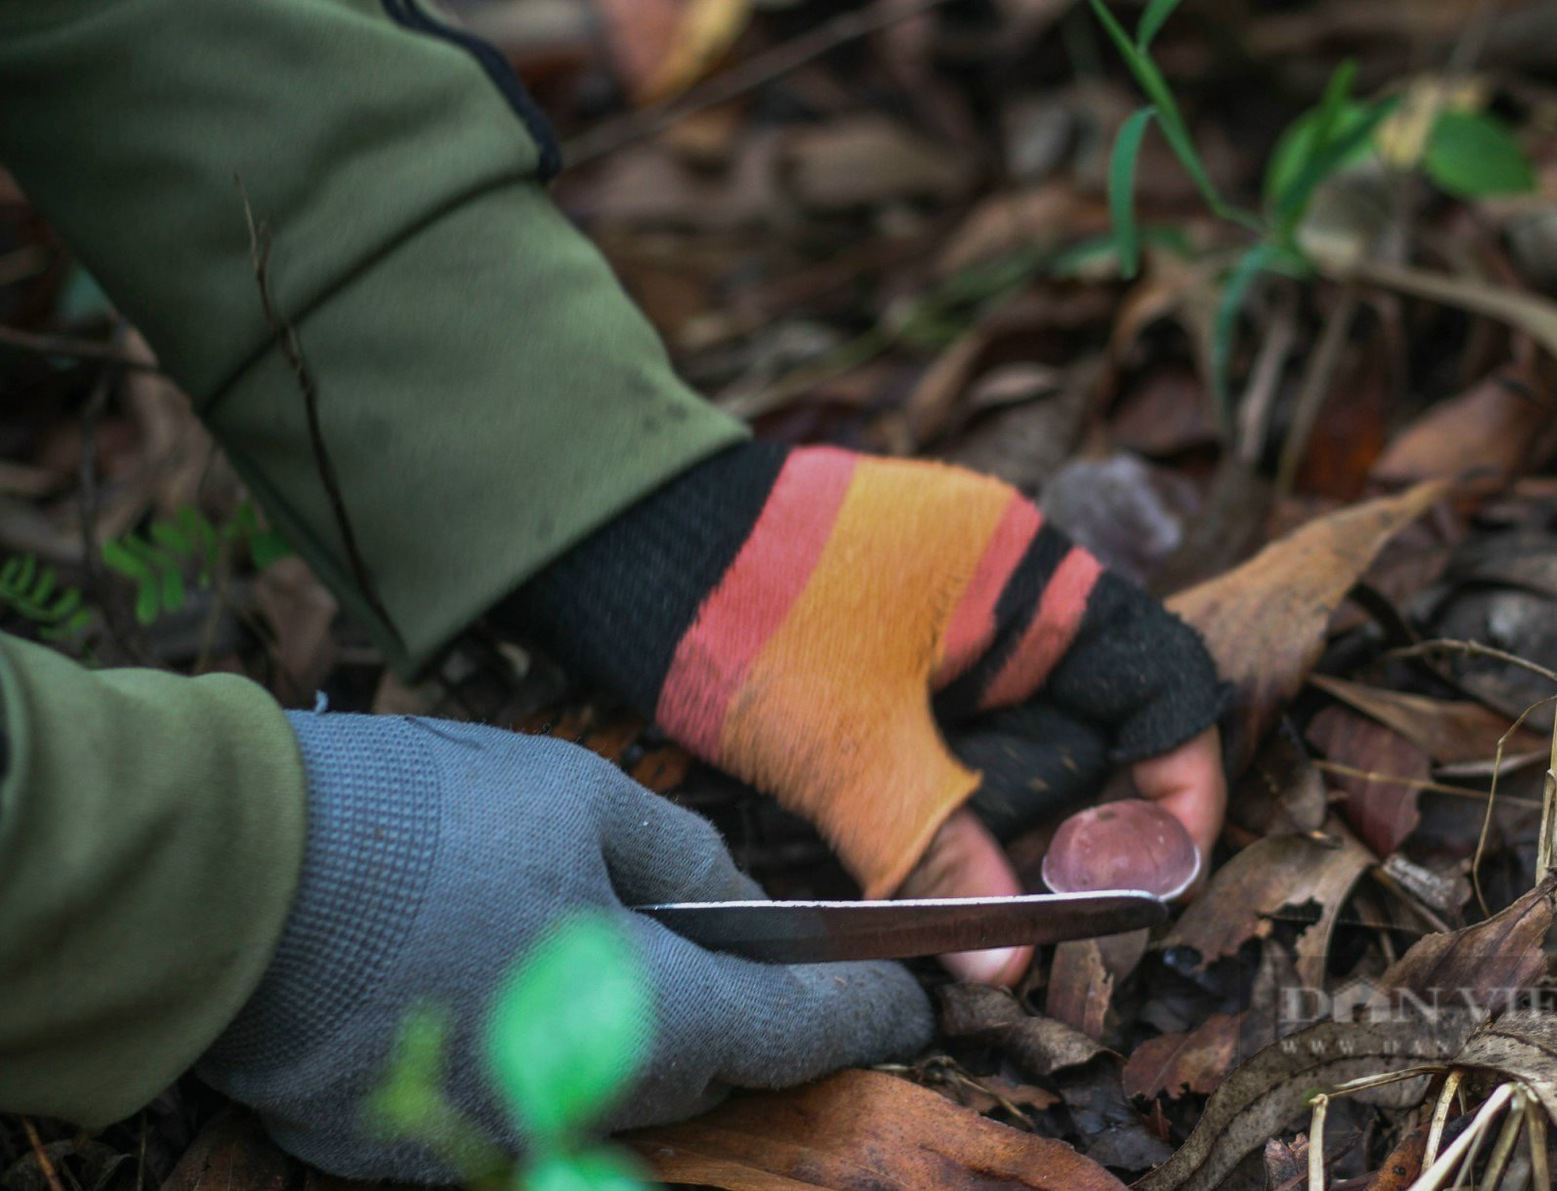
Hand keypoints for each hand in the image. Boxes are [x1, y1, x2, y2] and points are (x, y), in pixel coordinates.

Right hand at [197, 711, 930, 1182]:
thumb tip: (740, 905)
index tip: (913, 1006)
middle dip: (748, 1016)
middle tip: (765, 958)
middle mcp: (580, 1108)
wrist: (220, 879)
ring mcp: (491, 1144)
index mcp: (643, 1019)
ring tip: (615, 950)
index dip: (867, 1014)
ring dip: (639, 1035)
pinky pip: (520, 1107)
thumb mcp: (578, 800)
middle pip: (707, 1068)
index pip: (795, 1031)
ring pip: (613, 1093)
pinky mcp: (410, 1152)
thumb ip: (687, 862)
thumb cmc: (413, 823)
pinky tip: (515, 984)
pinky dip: (544, 1055)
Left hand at [498, 444, 1229, 983]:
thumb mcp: (845, 744)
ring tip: (961, 891)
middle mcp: (1008, 588)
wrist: (611, 539)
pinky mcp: (892, 646)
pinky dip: (946, 795)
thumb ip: (934, 847)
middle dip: (1074, 826)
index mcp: (1030, 576)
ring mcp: (949, 615)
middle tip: (1030, 910)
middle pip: (1096, 727)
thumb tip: (1010, 964)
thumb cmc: (738, 609)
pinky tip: (907, 846)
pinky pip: (957, 734)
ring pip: (1021, 741)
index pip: (1163, 685)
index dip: (1175, 788)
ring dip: (1000, 821)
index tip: (1148, 882)